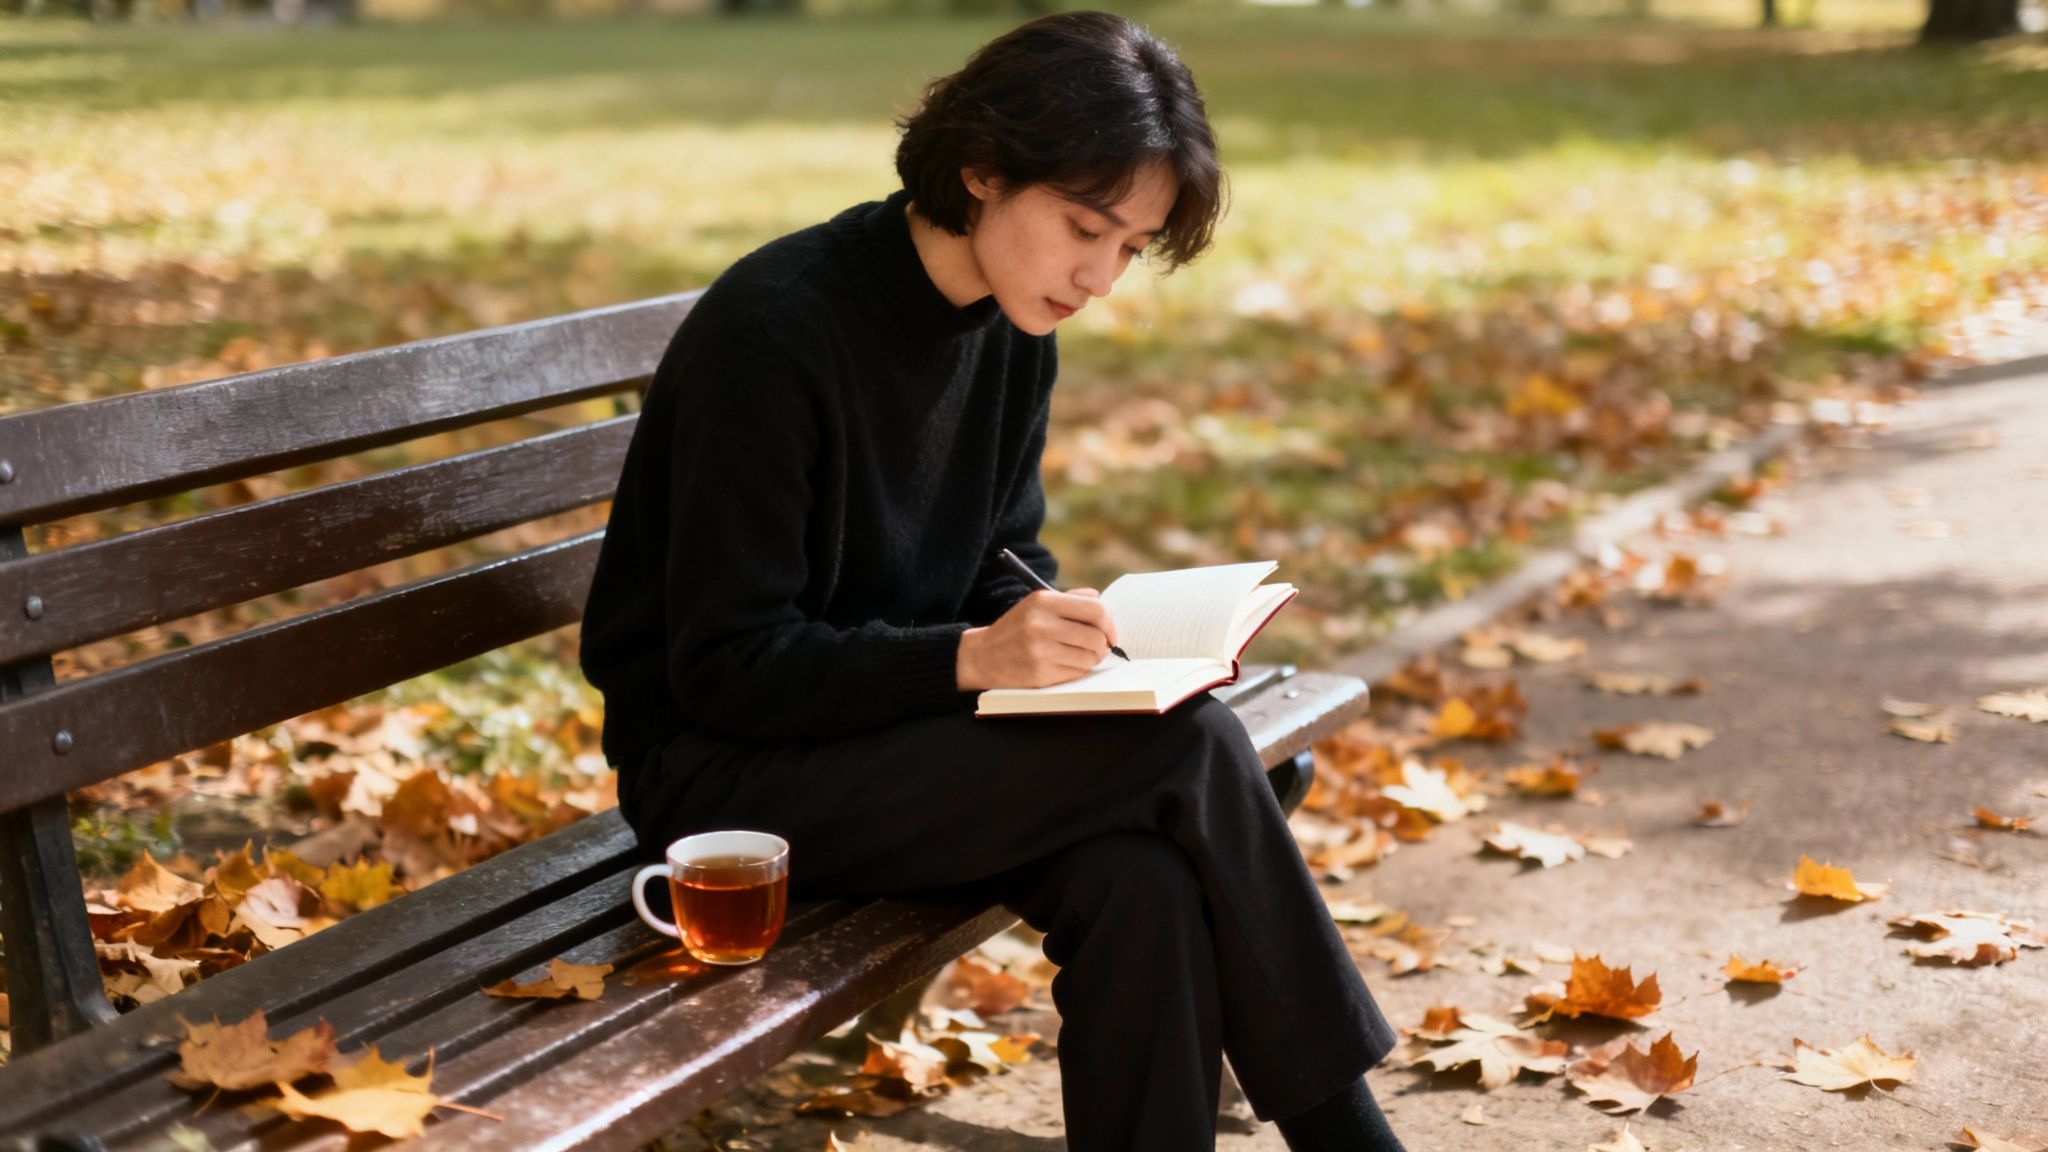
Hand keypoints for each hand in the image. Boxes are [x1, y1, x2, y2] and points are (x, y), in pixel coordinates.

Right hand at [957, 588, 1120, 691]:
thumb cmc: (1016, 628)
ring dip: (1092, 659)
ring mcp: (1041, 651)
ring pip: (1090, 658)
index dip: (1110, 623)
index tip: (1111, 633)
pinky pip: (1076, 673)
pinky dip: (1078, 670)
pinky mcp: (1040, 674)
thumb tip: (1099, 599)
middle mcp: (1042, 624)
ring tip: (1080, 655)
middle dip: (1103, 644)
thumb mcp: (1036, 604)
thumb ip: (1069, 599)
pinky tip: (1066, 664)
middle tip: (1098, 647)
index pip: (1095, 609)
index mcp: (1043, 601)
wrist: (983, 656)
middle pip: (1096, 637)